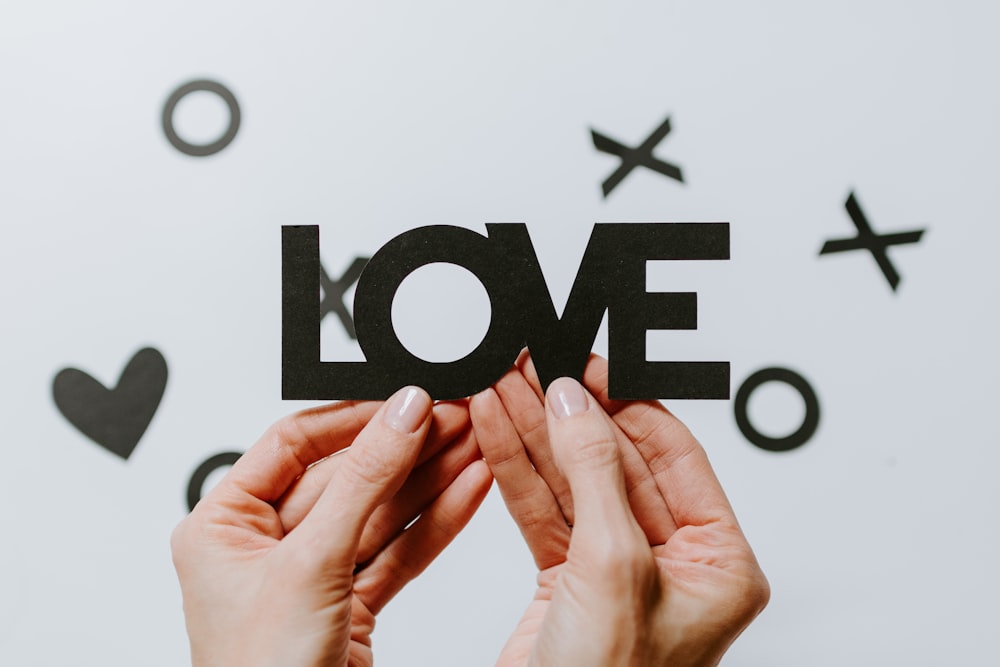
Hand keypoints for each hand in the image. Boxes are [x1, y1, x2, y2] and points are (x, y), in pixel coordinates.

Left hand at [171, 387, 492, 666]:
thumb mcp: (310, 564)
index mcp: (223, 525)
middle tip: (453, 418)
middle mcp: (264, 546)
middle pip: (346, 475)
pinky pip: (397, 550)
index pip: (294, 445)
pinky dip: (435, 524)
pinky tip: (467, 491)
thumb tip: (399, 416)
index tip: (403, 400)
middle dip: (405, 449)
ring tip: (473, 445)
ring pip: (379, 512)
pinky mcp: (350, 603)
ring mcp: (310, 575)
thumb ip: (362, 482)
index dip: (354, 418)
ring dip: (430, 480)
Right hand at [470, 355, 768, 665]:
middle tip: (531, 365)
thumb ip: (595, 473)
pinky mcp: (565, 581)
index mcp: (716, 559)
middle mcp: (669, 560)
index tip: (587, 363)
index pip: (672, 453)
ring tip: (500, 384)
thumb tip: (576, 401)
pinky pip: (541, 511)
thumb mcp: (614, 566)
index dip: (626, 401)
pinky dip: (515, 469)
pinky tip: (495, 429)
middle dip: (566, 412)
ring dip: (531, 432)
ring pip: (570, 480)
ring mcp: (614, 569)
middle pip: (613, 460)